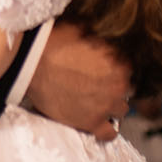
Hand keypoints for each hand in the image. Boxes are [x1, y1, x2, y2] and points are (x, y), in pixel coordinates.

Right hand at [22, 21, 131, 142]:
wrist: (33, 64)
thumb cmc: (55, 42)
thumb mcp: (84, 28)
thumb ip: (101, 37)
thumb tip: (105, 31)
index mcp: (120, 60)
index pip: (129, 69)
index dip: (116, 69)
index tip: (104, 70)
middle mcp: (119, 85)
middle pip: (125, 90)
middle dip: (113, 86)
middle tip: (95, 83)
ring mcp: (106, 105)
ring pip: (120, 110)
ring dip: (110, 106)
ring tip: (93, 101)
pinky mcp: (91, 123)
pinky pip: (109, 133)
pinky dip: (106, 129)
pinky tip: (97, 121)